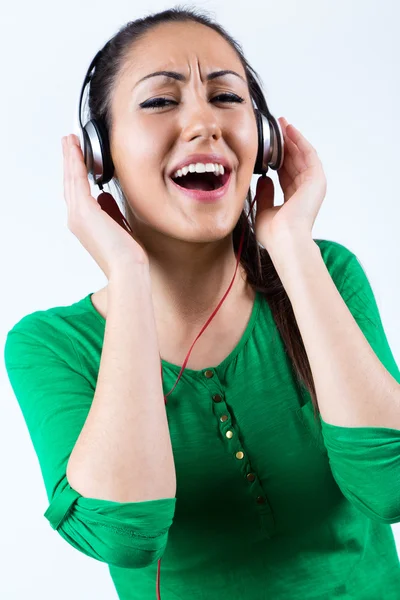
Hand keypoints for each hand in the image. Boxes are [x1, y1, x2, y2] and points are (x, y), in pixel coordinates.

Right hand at [62, 134, 148, 278]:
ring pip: (72, 179)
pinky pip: (78, 180)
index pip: (78, 193)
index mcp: (84, 224)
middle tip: (68, 142)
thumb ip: (110, 211)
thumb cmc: (126, 254)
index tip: (77, 157)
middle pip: (70, 183)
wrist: (127, 268)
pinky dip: (76, 163)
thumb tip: (105, 196)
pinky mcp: (84, 211)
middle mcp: (76, 219)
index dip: (76, 173)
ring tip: (70, 140)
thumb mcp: (118, 227)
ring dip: (71, 157)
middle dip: (70, 161)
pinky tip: (77, 150)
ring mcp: (78, 215)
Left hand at [254, 117, 326, 252]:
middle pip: (295, 162)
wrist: (284, 239)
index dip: (278, 159)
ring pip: (302, 156)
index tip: (268, 147)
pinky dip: (300, 142)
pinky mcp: (316, 179)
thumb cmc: (274, 234)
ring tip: (283, 124)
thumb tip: (263, 179)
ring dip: (293, 139)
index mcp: (294, 200)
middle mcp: (305, 191)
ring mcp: (313, 185)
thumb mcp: (263, 210)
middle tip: (276, 128)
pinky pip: (309, 155)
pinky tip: (291, 131)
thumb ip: (265, 195)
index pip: (286, 174)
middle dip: (286, 144)